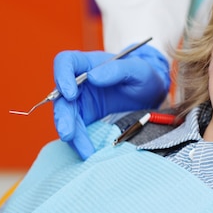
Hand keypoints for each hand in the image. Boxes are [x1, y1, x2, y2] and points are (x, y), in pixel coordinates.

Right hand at [52, 43, 170, 158]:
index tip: (70, 94)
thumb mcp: (139, 70)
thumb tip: (93, 77)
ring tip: (84, 150)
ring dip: (72, 134)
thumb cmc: (144, 76)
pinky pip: (77, 129)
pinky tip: (88, 151)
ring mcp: (81, 100)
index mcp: (90, 63)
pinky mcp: (86, 117)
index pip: (65, 62)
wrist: (151, 94)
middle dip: (63, 116)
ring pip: (67, 116)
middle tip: (69, 133)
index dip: (62, 76)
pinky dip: (80, 141)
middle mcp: (80, 81)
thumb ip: (118, 70)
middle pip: (61, 96)